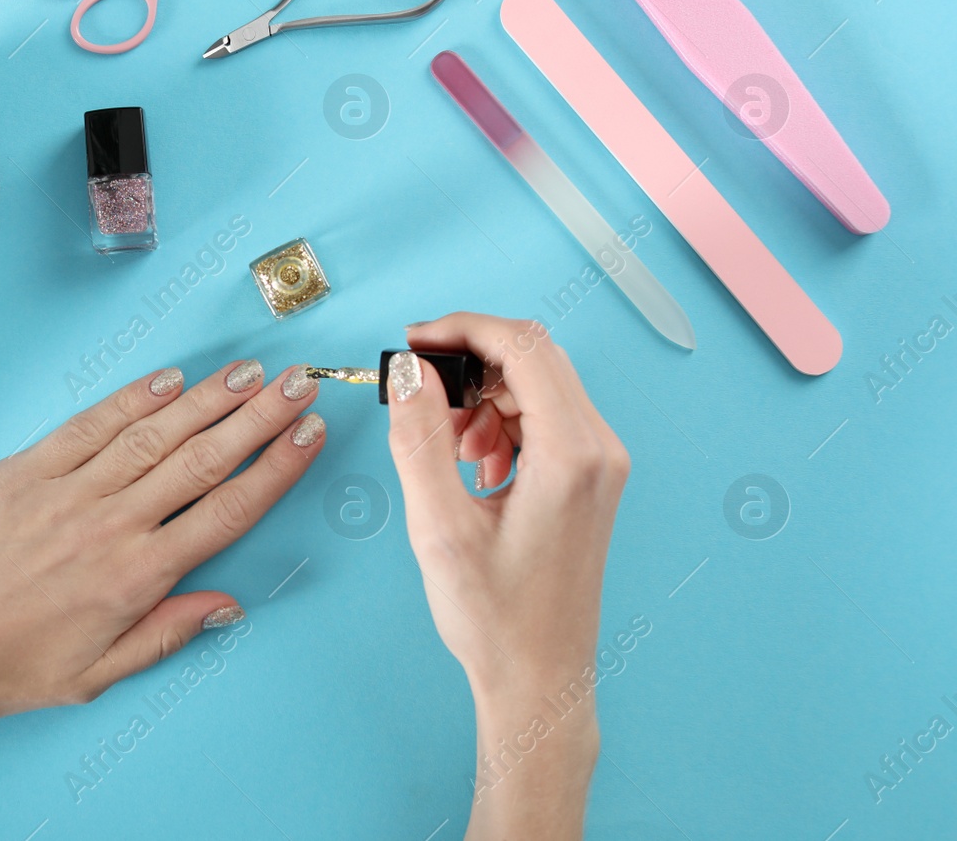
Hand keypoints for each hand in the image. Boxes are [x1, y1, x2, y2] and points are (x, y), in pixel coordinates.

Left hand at [0, 359, 326, 752]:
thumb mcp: (91, 677)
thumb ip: (164, 636)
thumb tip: (226, 607)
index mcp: (134, 579)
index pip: (226, 510)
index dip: (276, 468)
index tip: (308, 436)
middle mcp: (109, 525)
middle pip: (203, 459)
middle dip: (259, 417)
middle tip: (298, 383)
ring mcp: (65, 490)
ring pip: (154, 433)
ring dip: (208, 399)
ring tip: (249, 373)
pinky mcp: (23, 470)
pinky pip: (90, 426)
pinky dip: (132, 399)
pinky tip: (168, 380)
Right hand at [385, 313, 627, 838]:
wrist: (540, 680)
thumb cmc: (496, 618)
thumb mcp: (439, 527)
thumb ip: (419, 440)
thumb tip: (409, 372)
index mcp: (572, 454)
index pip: (524, 346)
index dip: (463, 329)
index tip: (413, 341)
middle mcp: (599, 449)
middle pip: (534, 357)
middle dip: (469, 364)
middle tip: (418, 397)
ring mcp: (600, 464)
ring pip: (536, 386)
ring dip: (482, 398)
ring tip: (445, 449)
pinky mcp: (589, 478)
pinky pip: (543, 419)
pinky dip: (499, 424)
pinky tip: (472, 467)